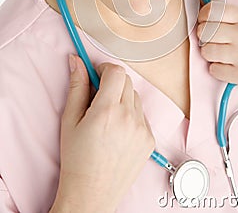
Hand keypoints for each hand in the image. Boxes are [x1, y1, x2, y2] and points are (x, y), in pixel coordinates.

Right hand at [52, 55, 154, 212]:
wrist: (92, 193)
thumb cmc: (77, 158)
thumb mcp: (70, 120)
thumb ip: (76, 86)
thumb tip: (76, 61)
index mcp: (107, 111)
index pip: (116, 72)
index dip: (104, 69)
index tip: (96, 76)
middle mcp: (129, 118)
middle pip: (127, 81)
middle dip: (112, 83)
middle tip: (98, 98)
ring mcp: (142, 129)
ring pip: (135, 97)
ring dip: (123, 99)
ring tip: (108, 118)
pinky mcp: (150, 139)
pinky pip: (142, 115)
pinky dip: (132, 115)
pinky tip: (118, 131)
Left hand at [197, 0, 237, 95]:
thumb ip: (224, 7)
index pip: (211, 10)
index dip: (202, 17)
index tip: (205, 23)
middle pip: (204, 31)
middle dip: (204, 37)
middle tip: (213, 41)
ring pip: (206, 51)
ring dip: (210, 55)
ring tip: (222, 55)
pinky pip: (214, 70)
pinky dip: (218, 70)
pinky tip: (229, 67)